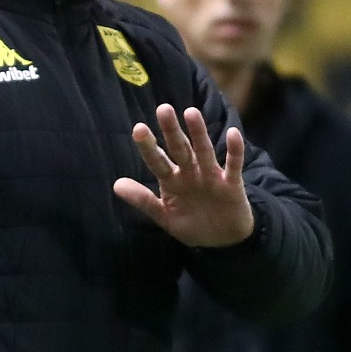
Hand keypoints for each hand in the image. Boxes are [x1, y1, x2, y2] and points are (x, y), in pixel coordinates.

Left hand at [113, 104, 253, 248]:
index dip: (148, 147)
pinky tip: (233, 133)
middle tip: (163, 108)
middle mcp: (190, 173)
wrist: (223, 242)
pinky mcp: (232, 184)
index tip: (138, 129)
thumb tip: (116, 185)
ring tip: (191, 113)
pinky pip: (233, 164)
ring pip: (203, 151)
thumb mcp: (165, 216)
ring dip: (198, 133)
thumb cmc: (192, 225)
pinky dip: (235, 150)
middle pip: (179, 148)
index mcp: (172, 180)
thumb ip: (143, 200)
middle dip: (171, 131)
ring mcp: (211, 176)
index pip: (157, 161)